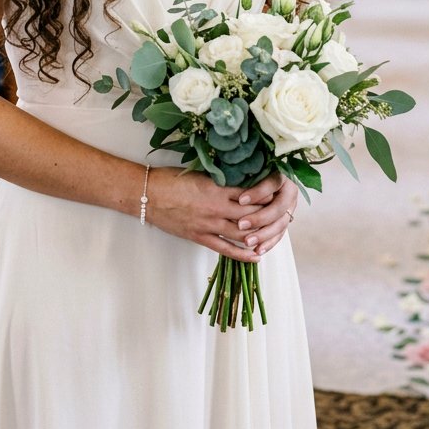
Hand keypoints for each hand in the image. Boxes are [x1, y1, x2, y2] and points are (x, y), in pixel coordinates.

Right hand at [148, 168, 297, 260]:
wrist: (147, 194)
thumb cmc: (170, 179)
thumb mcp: (199, 173)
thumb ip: (220, 179)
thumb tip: (240, 178)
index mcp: (217, 188)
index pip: (252, 193)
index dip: (268, 195)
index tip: (279, 193)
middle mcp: (217, 208)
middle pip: (252, 214)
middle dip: (269, 215)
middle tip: (281, 214)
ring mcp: (209, 225)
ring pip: (243, 233)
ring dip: (260, 235)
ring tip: (273, 235)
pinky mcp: (200, 237)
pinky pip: (226, 249)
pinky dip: (244, 254)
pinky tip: (257, 255)